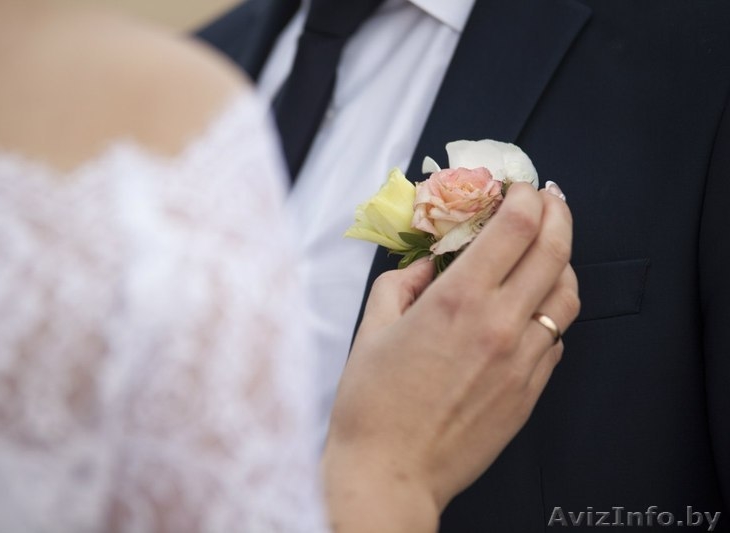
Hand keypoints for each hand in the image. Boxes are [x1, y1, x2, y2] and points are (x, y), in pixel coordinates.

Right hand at [322, 183, 579, 531]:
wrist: (391, 472)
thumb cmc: (372, 405)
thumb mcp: (372, 328)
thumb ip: (402, 282)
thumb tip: (428, 263)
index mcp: (458, 301)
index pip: (516, 227)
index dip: (526, 196)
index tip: (521, 187)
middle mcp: (500, 325)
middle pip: (554, 251)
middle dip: (557, 213)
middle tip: (551, 200)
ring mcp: (522, 361)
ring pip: (567, 295)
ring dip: (563, 263)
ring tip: (548, 252)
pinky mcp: (530, 391)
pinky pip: (556, 339)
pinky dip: (549, 314)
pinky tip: (529, 312)